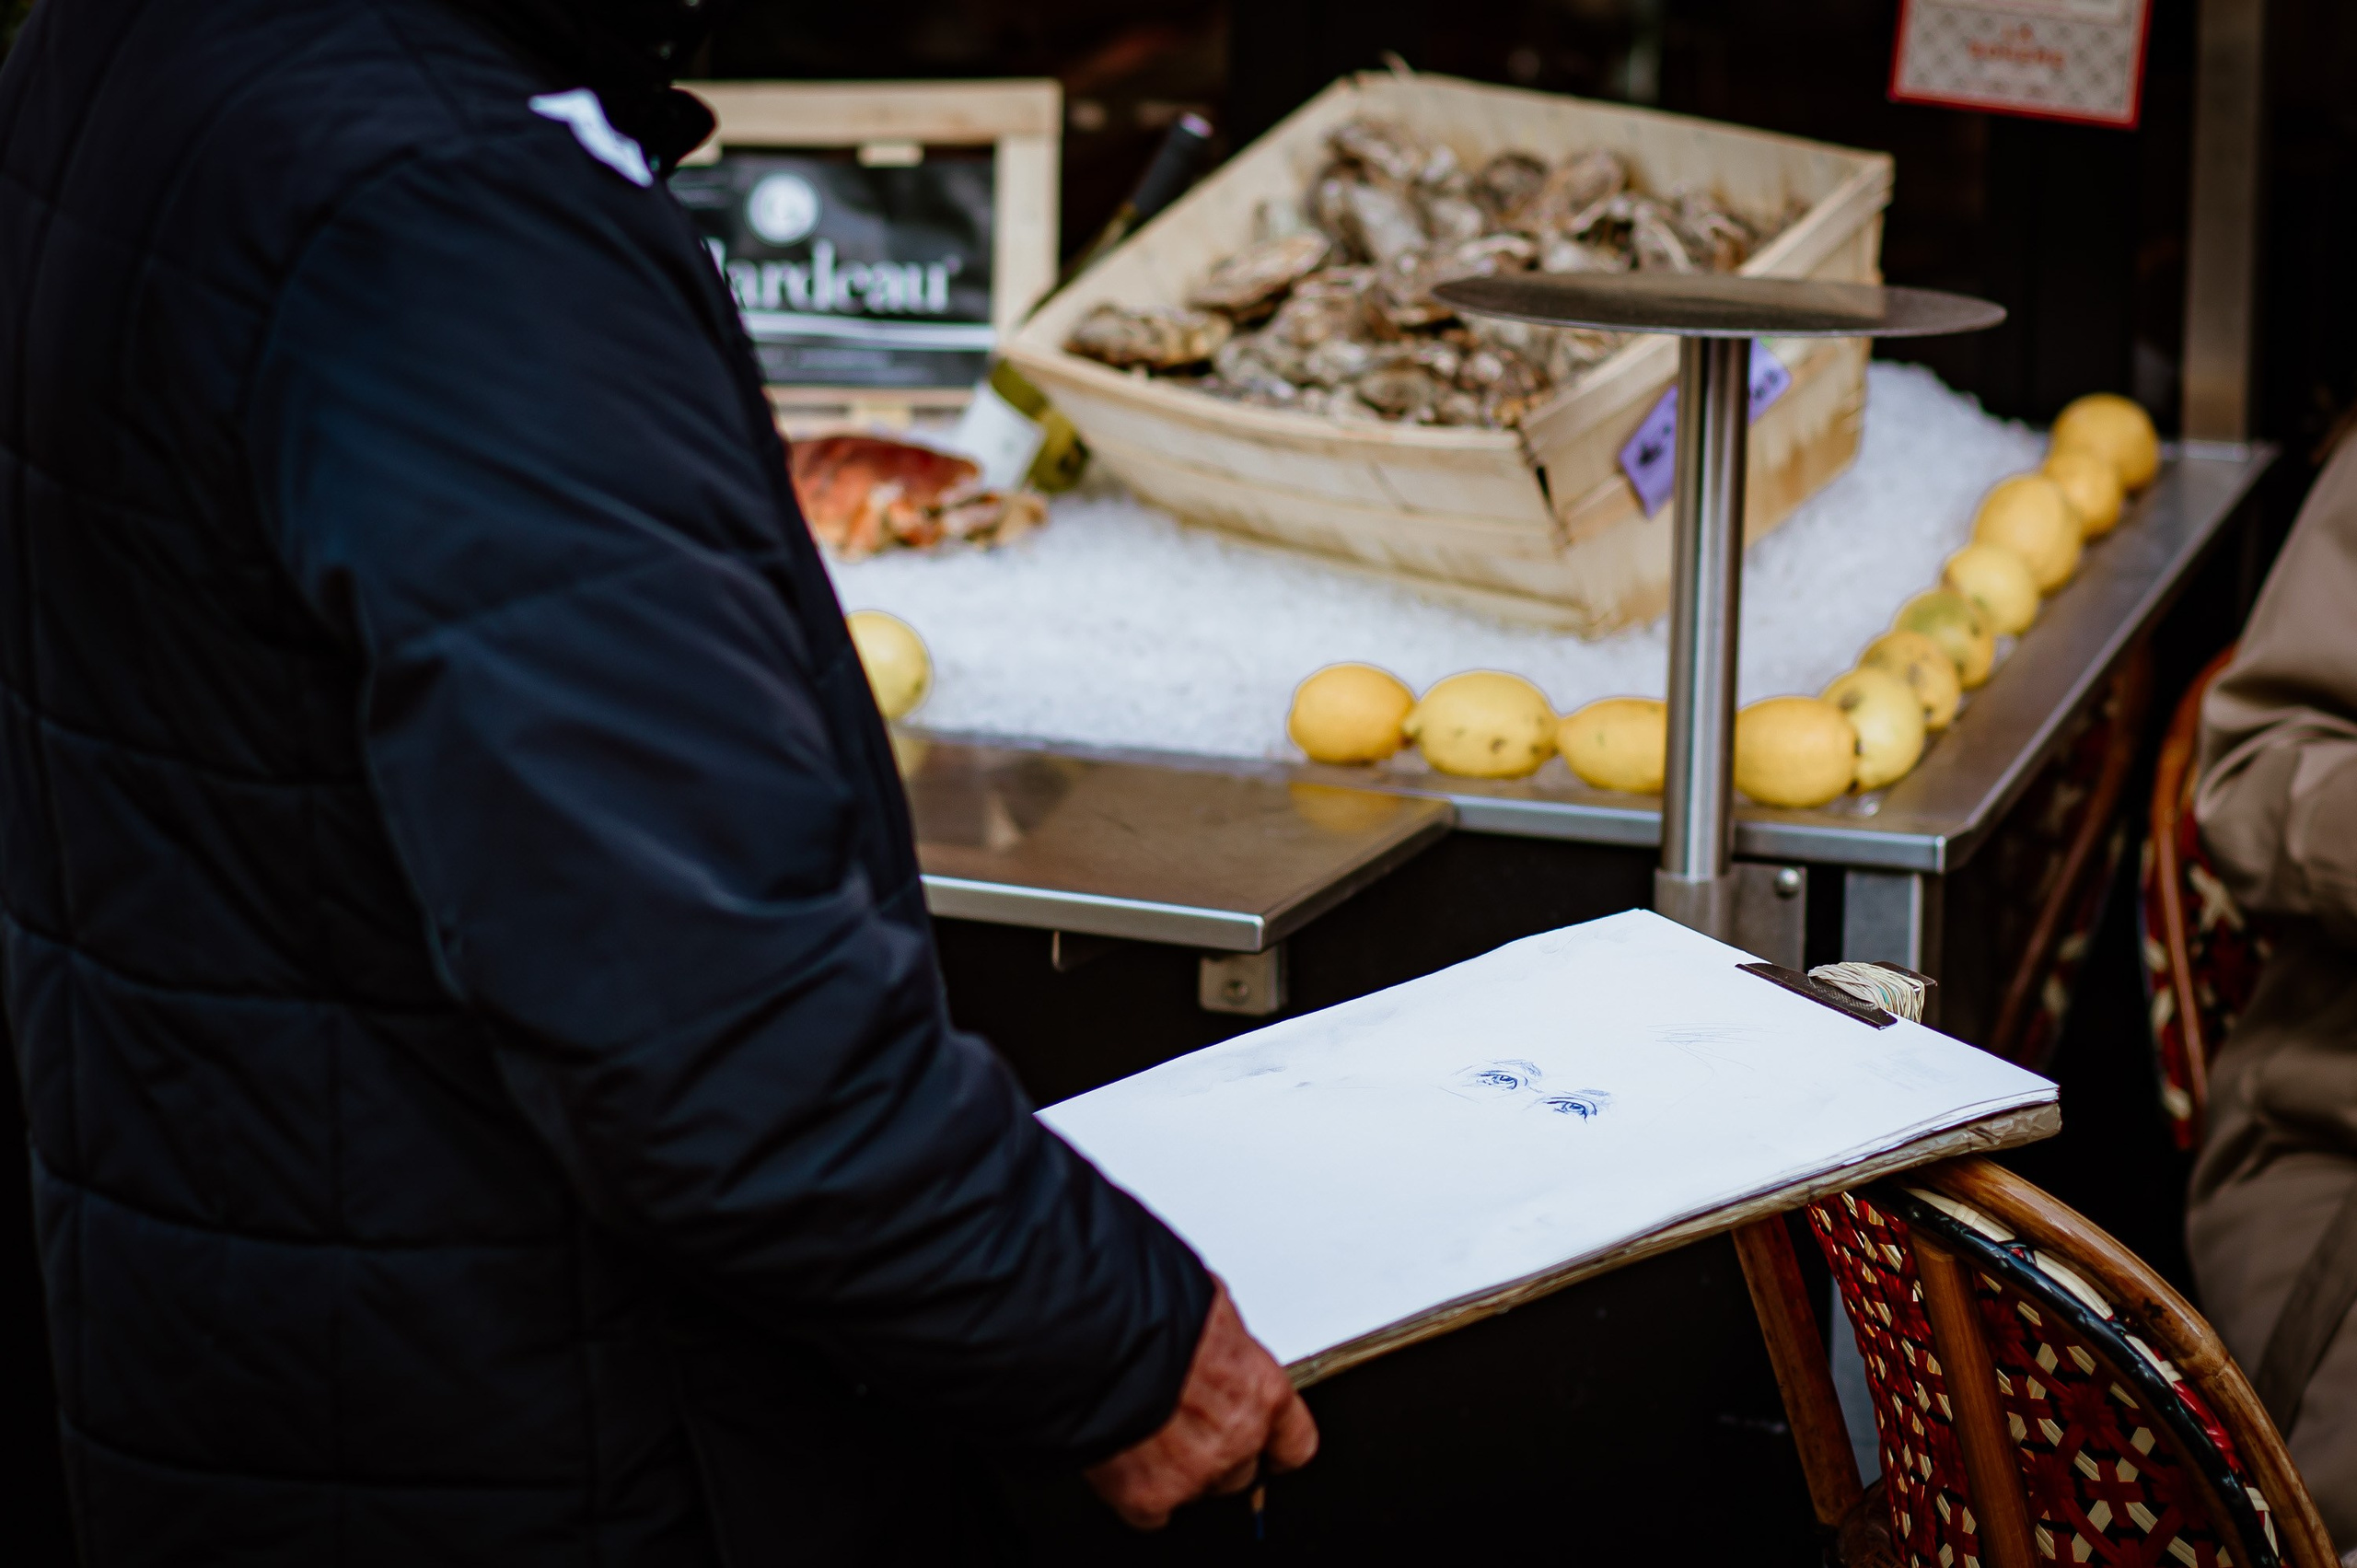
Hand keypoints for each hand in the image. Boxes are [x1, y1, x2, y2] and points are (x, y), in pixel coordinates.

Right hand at [1084, 1278, 1319, 1529]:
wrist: (1092, 1335)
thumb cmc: (1147, 1307)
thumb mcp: (1209, 1307)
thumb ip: (1223, 1345)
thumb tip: (1215, 1343)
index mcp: (1260, 1392)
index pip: (1293, 1443)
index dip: (1274, 1445)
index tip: (1265, 1445)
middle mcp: (1237, 1439)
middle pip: (1240, 1470)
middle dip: (1214, 1451)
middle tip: (1179, 1422)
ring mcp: (1193, 1474)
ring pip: (1196, 1490)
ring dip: (1175, 1469)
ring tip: (1143, 1429)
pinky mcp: (1147, 1497)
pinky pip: (1151, 1512)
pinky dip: (1135, 1490)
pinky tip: (1120, 1456)